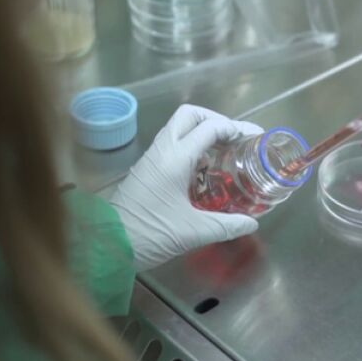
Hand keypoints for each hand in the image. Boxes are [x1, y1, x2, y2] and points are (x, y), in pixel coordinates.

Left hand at [111, 105, 263, 270]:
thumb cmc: (150, 234)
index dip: (234, 128)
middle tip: (234, 138)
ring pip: (178, 128)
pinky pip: (172, 144)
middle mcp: (162, 151)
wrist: (109, 245)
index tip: (252, 139)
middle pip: (190, 115)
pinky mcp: (147, 169)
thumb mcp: (193, 232)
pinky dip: (191, 147)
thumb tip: (251, 223)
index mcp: (175, 159)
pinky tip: (205, 169)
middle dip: (215, 120)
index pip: (209, 127)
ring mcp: (152, 158)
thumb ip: (226, 226)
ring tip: (225, 153)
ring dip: (203, 133)